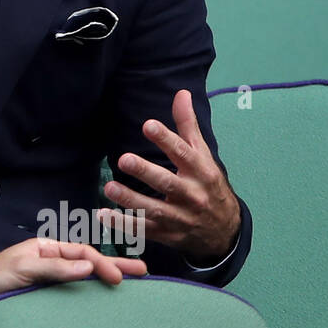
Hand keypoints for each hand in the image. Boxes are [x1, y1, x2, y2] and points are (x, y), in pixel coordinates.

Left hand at [0, 238, 148, 309]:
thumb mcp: (23, 268)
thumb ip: (55, 267)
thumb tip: (88, 266)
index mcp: (47, 247)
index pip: (82, 253)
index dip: (102, 263)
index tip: (119, 277)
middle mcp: (52, 259)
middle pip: (88, 261)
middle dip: (115, 265)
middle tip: (143, 272)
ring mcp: (51, 276)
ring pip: (84, 275)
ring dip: (106, 278)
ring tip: (131, 283)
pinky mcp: (47, 292)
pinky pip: (73, 290)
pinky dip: (90, 291)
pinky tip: (103, 296)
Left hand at [100, 89, 241, 264]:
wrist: (225, 231)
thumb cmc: (208, 184)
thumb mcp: (203, 155)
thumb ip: (188, 125)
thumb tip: (181, 93)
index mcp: (201, 172)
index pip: (184, 153)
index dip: (166, 139)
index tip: (148, 125)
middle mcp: (192, 195)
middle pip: (167, 183)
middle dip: (145, 172)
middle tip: (124, 159)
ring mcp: (179, 217)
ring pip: (153, 209)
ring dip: (130, 200)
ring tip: (109, 187)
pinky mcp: (167, 234)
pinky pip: (144, 230)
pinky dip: (124, 225)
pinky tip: (103, 215)